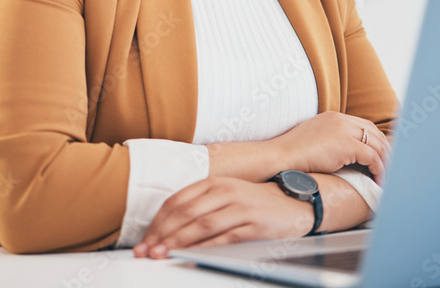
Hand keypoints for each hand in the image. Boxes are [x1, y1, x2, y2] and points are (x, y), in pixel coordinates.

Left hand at [133, 176, 314, 258]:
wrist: (293, 203)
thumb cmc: (254, 203)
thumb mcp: (224, 196)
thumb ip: (199, 207)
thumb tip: (167, 230)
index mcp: (214, 182)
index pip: (177, 201)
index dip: (158, 222)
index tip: (145, 240)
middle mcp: (225, 191)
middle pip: (185, 213)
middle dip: (162, 234)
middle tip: (146, 251)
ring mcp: (240, 207)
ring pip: (202, 224)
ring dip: (178, 242)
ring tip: (162, 254)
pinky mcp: (255, 225)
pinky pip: (225, 238)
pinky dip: (206, 248)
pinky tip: (192, 256)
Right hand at [271, 111, 390, 183]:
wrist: (281, 156)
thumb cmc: (293, 153)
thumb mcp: (315, 139)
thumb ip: (331, 140)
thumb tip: (346, 155)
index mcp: (334, 117)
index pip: (364, 125)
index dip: (376, 140)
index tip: (382, 154)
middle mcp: (341, 120)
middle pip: (374, 133)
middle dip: (385, 150)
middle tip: (390, 166)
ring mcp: (344, 130)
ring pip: (376, 144)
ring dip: (384, 161)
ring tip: (386, 175)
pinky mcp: (346, 144)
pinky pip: (372, 157)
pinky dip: (378, 169)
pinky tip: (377, 179)